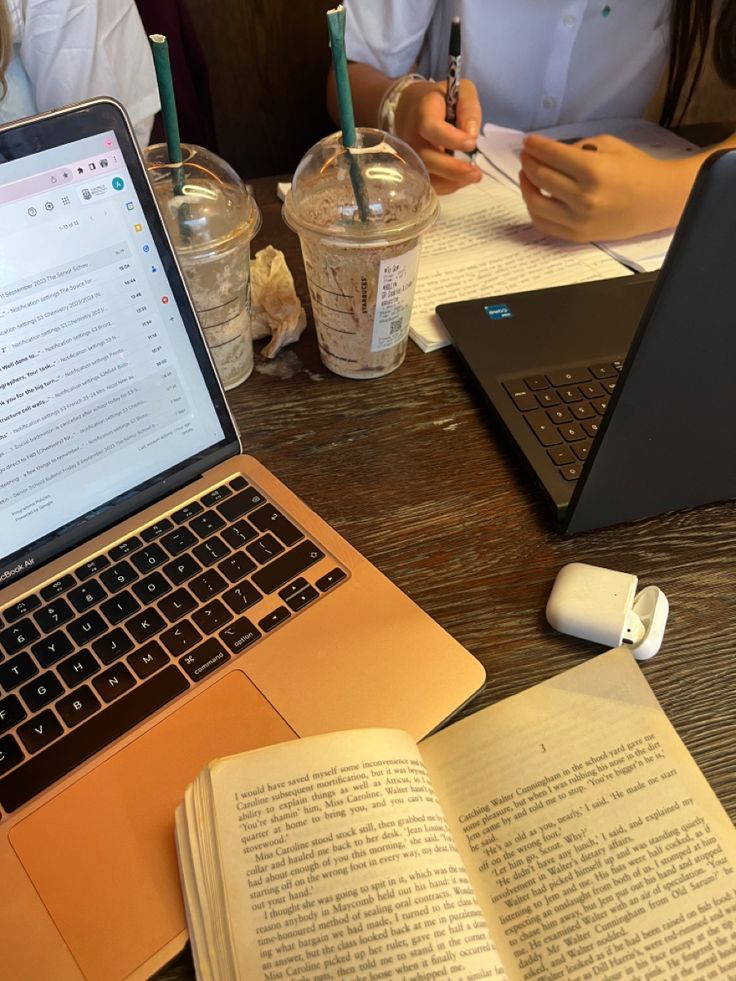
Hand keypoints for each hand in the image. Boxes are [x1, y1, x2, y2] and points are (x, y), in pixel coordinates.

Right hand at [394, 78, 482, 193]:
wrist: (411, 108)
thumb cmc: (440, 100)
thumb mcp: (460, 91)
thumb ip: (469, 108)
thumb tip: (472, 135)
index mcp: (422, 112)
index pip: (430, 127)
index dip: (451, 138)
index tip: (471, 143)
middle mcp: (411, 137)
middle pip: (426, 158)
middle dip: (452, 169)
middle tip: (475, 173)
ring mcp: (409, 156)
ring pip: (427, 176)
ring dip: (451, 181)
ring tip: (473, 177)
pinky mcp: (413, 170)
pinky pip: (428, 184)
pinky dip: (446, 186)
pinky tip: (462, 180)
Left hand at [518, 134, 695, 241]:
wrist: (658, 201)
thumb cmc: (637, 170)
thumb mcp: (610, 146)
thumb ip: (578, 148)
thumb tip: (551, 153)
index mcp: (594, 170)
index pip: (552, 156)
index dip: (535, 147)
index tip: (528, 142)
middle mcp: (584, 197)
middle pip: (541, 178)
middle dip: (528, 163)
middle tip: (526, 156)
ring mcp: (579, 220)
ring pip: (536, 204)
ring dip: (526, 186)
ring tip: (527, 175)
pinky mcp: (578, 235)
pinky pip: (545, 224)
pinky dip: (534, 209)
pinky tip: (536, 197)